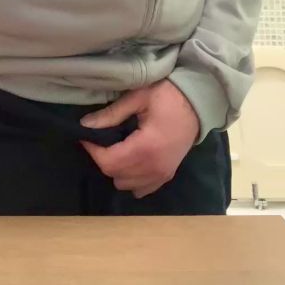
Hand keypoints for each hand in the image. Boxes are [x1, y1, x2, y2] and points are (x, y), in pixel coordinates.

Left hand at [80, 79, 199, 198]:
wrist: (199, 102)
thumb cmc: (169, 95)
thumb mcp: (139, 97)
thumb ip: (112, 114)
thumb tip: (85, 125)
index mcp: (146, 148)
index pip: (109, 162)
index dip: (92, 150)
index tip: (87, 135)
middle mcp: (154, 167)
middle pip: (115, 175)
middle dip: (102, 158)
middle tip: (100, 138)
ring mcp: (162, 175)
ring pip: (125, 184)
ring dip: (116, 169)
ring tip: (116, 147)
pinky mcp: (167, 176)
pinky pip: (140, 189)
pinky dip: (131, 178)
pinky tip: (130, 160)